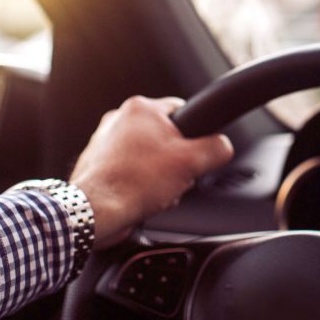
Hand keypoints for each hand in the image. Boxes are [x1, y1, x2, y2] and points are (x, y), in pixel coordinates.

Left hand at [69, 96, 233, 248]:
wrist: (97, 211)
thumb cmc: (134, 183)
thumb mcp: (191, 162)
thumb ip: (215, 148)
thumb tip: (222, 146)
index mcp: (140, 108)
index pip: (182, 110)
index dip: (194, 135)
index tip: (194, 153)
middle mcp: (118, 119)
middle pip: (165, 137)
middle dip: (175, 161)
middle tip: (174, 177)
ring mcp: (104, 141)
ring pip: (149, 156)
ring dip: (158, 175)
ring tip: (155, 190)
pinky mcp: (98, 163)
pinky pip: (131, 170)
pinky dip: (139, 184)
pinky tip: (141, 197)